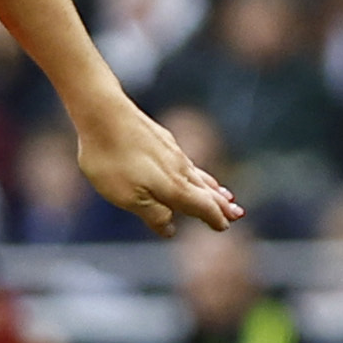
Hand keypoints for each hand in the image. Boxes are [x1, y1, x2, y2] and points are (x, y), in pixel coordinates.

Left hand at [67, 95, 238, 232]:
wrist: (104, 113)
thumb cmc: (112, 159)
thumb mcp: (127, 197)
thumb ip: (153, 214)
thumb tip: (171, 229)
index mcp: (174, 187)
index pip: (203, 207)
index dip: (214, 218)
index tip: (225, 227)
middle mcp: (180, 169)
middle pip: (206, 191)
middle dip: (222, 205)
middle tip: (238, 213)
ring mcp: (172, 152)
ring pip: (198, 175)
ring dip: (213, 188)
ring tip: (223, 194)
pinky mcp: (162, 140)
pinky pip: (186, 162)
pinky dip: (197, 173)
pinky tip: (192, 171)